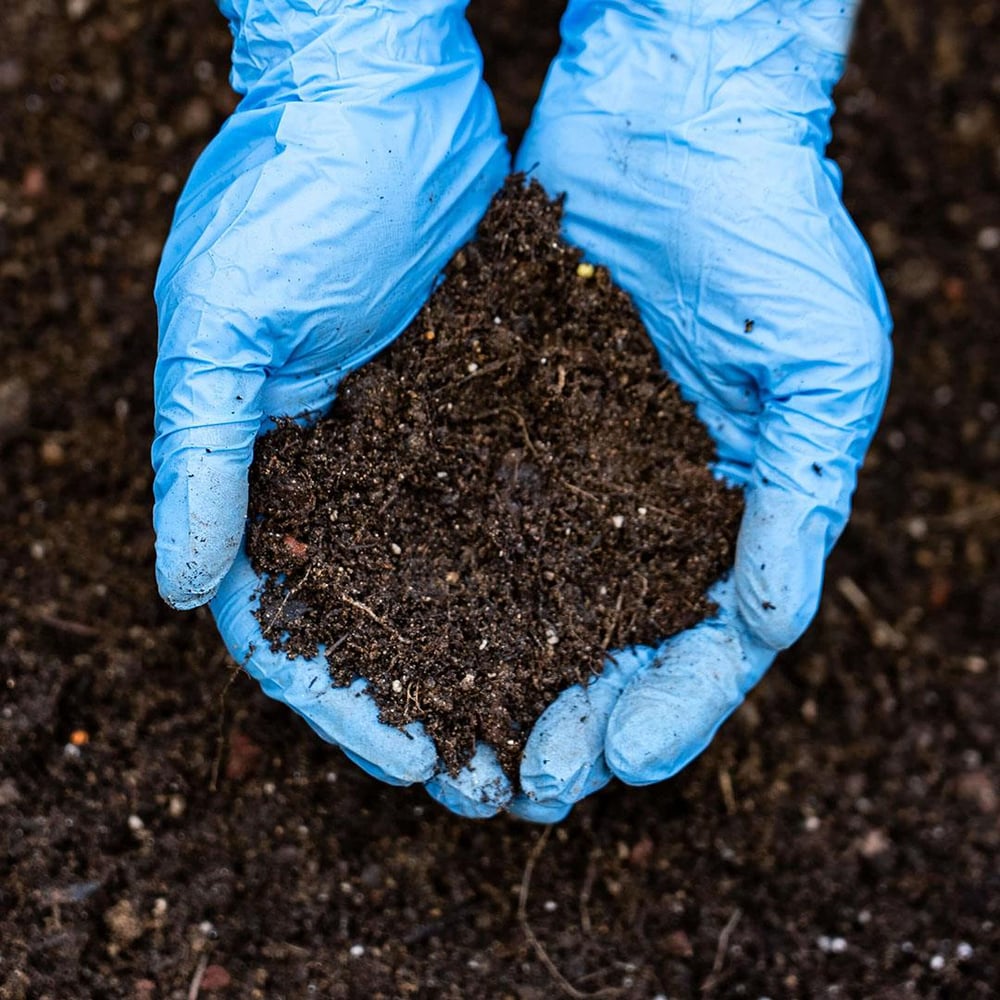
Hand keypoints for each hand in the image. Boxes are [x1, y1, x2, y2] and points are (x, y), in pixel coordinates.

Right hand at [152, 1, 507, 785]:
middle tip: (494, 784)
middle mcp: (340, 479)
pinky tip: (590, 634)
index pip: (287, 622)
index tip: (412, 759)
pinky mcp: (485, 418)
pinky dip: (544, 582)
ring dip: (495, 667)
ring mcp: (414, 455)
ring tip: (552, 737)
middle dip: (431, 709)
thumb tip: (178, 589)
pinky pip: (515, 519)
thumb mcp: (225, 323)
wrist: (384, 103)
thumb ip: (201, 455)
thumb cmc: (287, 192)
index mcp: (262, 471)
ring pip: (453, 588)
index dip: (342, 701)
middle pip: (378, 626)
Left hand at [427, 0, 891, 820]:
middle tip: (522, 782)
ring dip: (492, 680)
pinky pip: (458, 515)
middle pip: (606, 647)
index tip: (618, 757)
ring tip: (453, 749)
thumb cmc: (769, 230)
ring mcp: (562, 474)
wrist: (672, 119)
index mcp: (730, 514)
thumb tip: (769, 624)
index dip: (670, 710)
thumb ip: (801, 497)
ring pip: (523, 603)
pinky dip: (432, 579)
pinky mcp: (492, 426)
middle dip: (570, 717)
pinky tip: (398, 633)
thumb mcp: (824, 364)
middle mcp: (638, 511)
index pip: (705, 643)